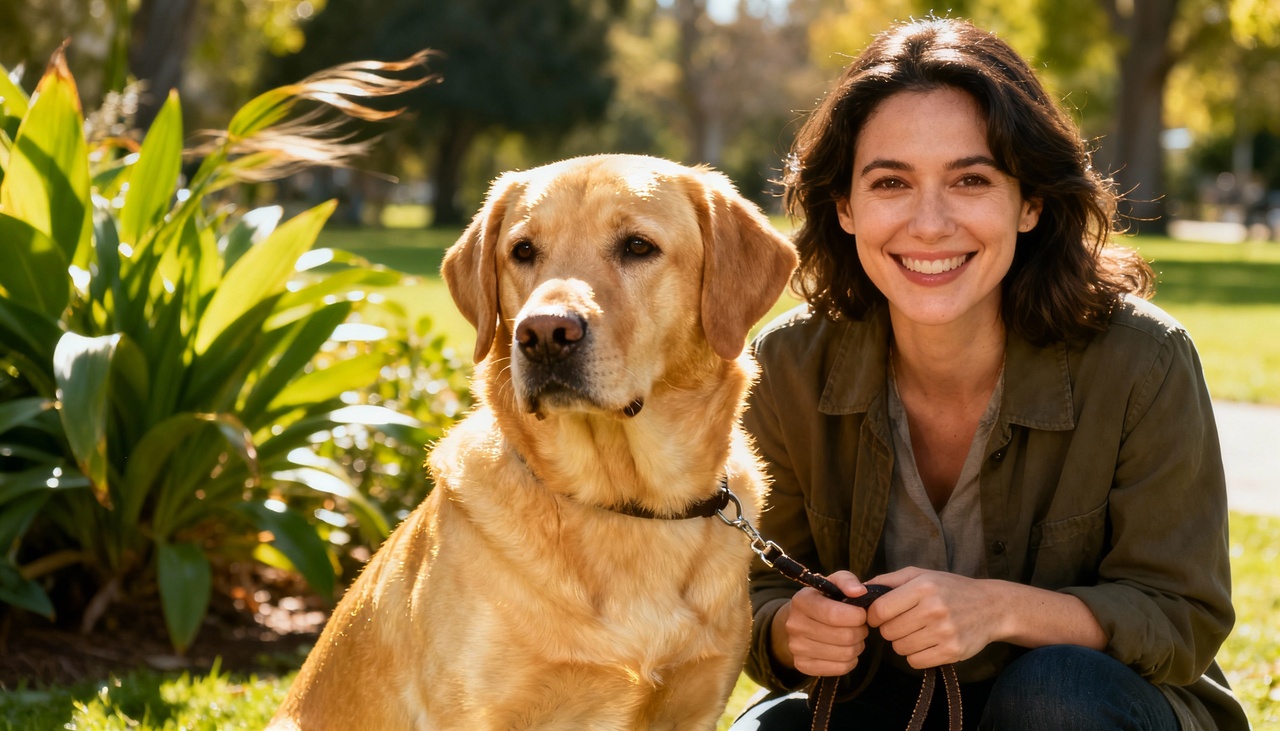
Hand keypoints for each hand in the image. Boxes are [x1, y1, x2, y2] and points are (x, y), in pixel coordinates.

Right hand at [771, 571, 871, 676]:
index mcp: (801, 601)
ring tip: (853, 637)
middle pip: (844, 636)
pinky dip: (850, 661)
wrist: (799, 621)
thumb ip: (848, 581)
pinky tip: (845, 650)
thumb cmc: (823, 600)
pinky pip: (840, 668)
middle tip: (859, 626)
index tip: (862, 613)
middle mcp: (795, 625)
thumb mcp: (833, 583)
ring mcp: (796, 647)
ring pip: (845, 654)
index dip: (857, 616)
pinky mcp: (802, 665)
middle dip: (860, 631)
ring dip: (857, 646)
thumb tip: (860, 592)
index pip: (834, 614)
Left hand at [864, 567, 996, 668]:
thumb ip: (888, 581)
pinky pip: (915, 662)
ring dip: (903, 642)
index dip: (873, 616)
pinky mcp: (952, 652)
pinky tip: (927, 643)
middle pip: (888, 631)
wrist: (991, 607)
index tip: (880, 616)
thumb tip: (858, 590)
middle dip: (890, 629)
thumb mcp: (920, 575)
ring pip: (900, 648)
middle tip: (903, 622)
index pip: (879, 610)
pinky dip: (916, 655)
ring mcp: (944, 632)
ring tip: (917, 631)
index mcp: (922, 587)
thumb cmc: (950, 588)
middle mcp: (934, 609)